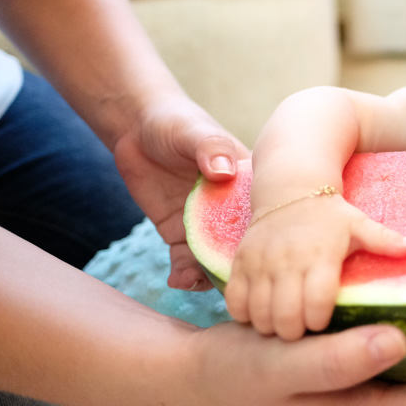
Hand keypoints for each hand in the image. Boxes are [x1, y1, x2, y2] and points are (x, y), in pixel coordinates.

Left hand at [112, 95, 248, 290]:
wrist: (137, 128)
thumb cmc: (176, 122)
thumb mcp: (194, 131)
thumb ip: (210, 148)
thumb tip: (223, 171)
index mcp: (248, 183)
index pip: (264, 212)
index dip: (268, 236)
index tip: (266, 256)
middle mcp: (232, 208)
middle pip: (244, 244)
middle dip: (241, 266)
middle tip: (232, 283)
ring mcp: (207, 223)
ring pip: (215, 258)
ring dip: (210, 276)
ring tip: (195, 281)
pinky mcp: (180, 232)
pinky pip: (186, 260)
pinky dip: (185, 275)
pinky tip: (177, 280)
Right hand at [226, 195, 405, 339]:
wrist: (290, 187)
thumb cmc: (331, 214)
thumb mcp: (360, 224)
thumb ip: (385, 240)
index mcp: (321, 256)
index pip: (318, 302)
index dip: (320, 319)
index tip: (324, 321)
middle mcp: (288, 260)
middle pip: (286, 316)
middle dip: (295, 332)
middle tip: (303, 331)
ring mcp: (260, 262)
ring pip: (259, 312)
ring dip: (270, 326)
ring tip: (284, 325)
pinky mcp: (240, 262)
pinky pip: (236, 300)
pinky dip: (245, 314)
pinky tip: (260, 314)